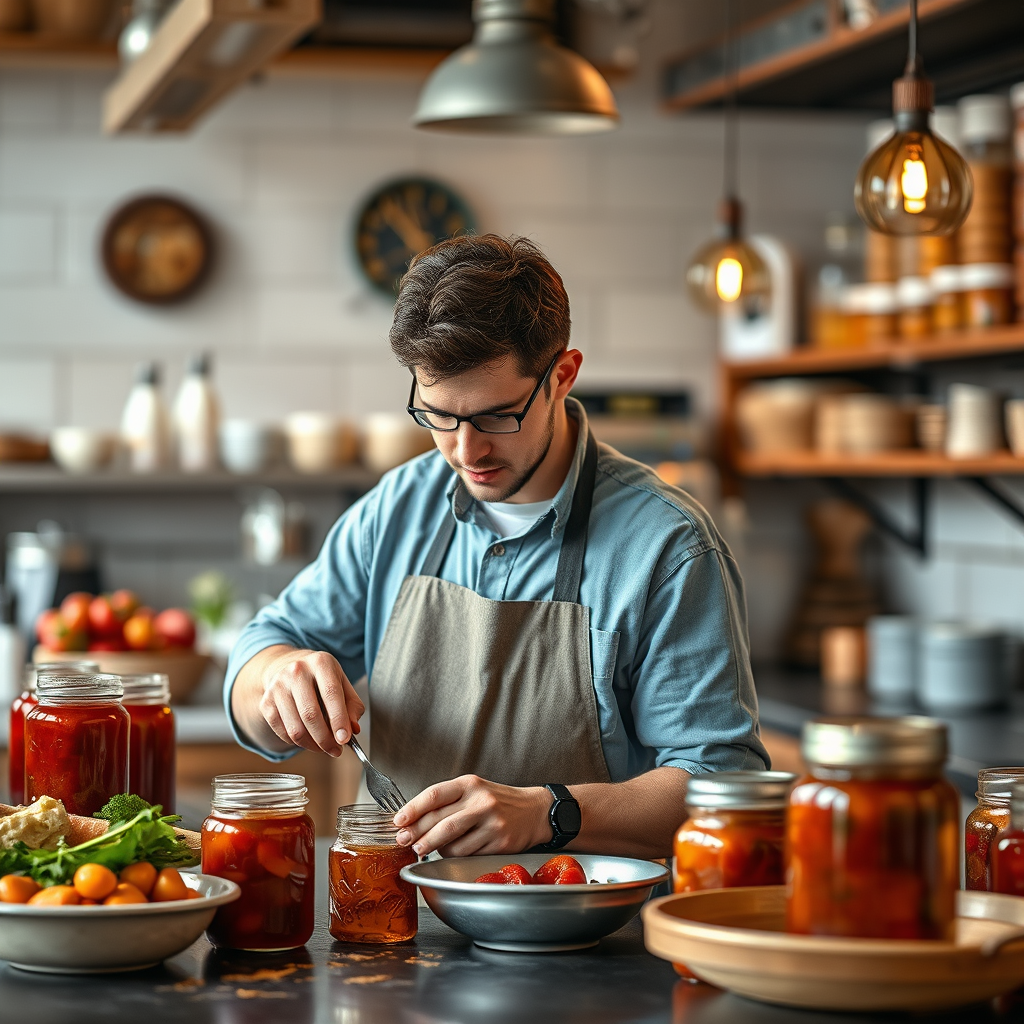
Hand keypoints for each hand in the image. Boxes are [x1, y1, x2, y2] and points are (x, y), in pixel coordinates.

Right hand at [257, 647, 363, 756]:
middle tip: (336, 750)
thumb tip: (353, 729)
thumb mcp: (342, 682)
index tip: (344, 739)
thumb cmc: (320, 678)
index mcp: (321, 663)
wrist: (288, 666)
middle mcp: (297, 671)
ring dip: (312, 745)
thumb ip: (352, 705)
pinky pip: (282, 732)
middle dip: (325, 739)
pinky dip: (297, 743)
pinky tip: (307, 739)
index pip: (331, 694)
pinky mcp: (266, 702)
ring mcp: (278, 686)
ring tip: (323, 747)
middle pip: (310, 714)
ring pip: (295, 728)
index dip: (339, 719)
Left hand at [393, 776, 552, 856]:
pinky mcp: (499, 842)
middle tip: (403, 841)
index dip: (413, 809)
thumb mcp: (473, 790)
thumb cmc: (498, 801)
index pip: (434, 795)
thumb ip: (447, 801)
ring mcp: (491, 823)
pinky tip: (450, 851)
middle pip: (440, 822)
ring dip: (433, 848)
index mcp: (470, 784)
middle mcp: (481, 801)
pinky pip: (467, 854)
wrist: (535, 811)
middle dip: (417, 834)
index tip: (398, 820)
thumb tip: (412, 820)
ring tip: (425, 848)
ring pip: (451, 843)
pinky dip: (453, 856)